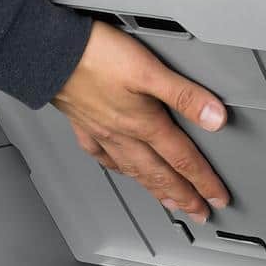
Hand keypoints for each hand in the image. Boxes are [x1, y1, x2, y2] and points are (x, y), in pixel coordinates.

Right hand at [53, 21, 229, 222]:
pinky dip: (116, 167)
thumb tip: (215, 118)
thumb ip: (185, 95)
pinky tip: (119, 168)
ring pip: (134, 170)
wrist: (48, 52)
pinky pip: (103, 156)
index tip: (217, 199)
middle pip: (160, 173)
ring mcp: (102, 132)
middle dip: (184, 197)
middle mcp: (124, 134)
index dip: (204, 182)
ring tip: (169, 203)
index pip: (183, 160)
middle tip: (198, 213)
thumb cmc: (95, 56)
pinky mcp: (83, 123)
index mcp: (144, 123)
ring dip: (155, 189)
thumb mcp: (150, 70)